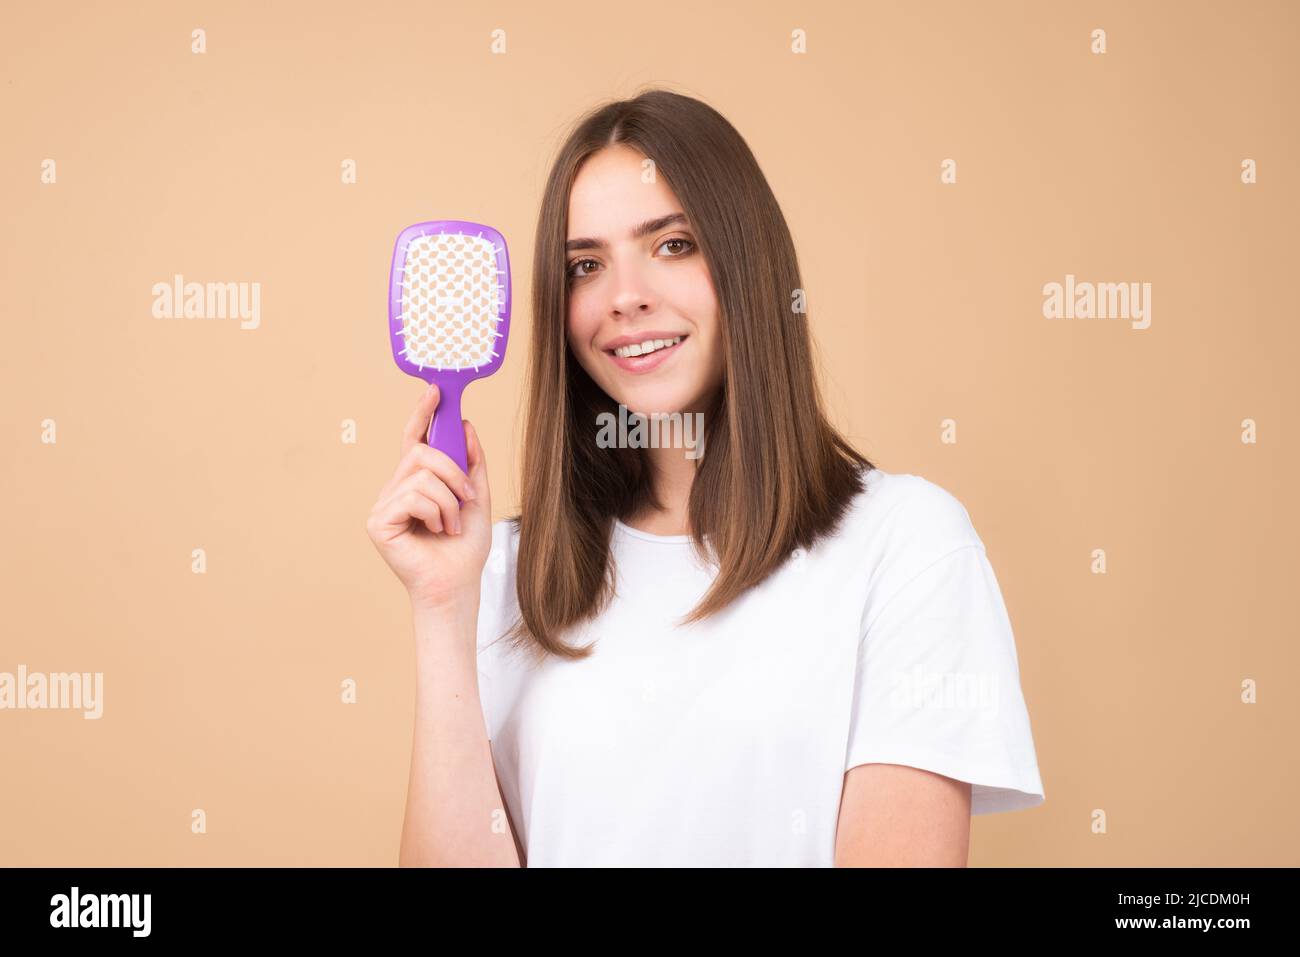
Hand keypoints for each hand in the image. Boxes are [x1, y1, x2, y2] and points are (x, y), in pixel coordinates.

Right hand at [366, 383, 492, 612]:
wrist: (457, 585)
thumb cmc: (463, 549)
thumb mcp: (477, 498)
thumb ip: (471, 464)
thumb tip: (464, 425)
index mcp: (416, 483)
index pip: (415, 440)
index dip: (423, 414)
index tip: (435, 390)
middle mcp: (395, 489)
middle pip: (421, 453)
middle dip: (452, 471)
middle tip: (467, 498)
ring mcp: (384, 505)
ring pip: (421, 475)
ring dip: (449, 500)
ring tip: (452, 524)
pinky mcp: (379, 521)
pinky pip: (413, 496)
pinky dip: (436, 512)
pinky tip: (437, 531)